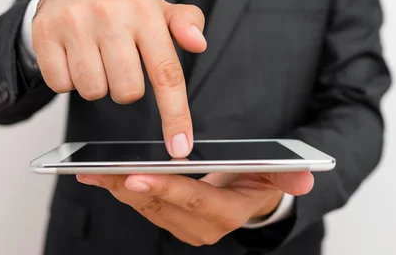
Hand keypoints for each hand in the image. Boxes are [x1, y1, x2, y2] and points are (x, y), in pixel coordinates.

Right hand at [32, 0, 206, 157]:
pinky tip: (72, 59)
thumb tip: (199, 43)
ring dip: (97, 86)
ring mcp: (74, 22)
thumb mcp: (158, 12)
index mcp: (145, 10)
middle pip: (127, 91)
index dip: (175, 115)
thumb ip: (186, 24)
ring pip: (93, 91)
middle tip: (119, 67)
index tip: (180, 148)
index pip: (166, 72)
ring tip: (96, 60)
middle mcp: (110, 13)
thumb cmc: (120, 11)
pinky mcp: (45, 33)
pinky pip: (61, 85)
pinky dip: (68, 81)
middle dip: (125, 90)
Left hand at [76, 171, 313, 246]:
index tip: (138, 176)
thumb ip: (288, 175)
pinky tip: (100, 175)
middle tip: (100, 170)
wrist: (247, 196)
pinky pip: (141, 205)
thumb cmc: (258, 180)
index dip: (166, 189)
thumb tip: (305, 177)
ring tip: (90, 170)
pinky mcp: (169, 219)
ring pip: (144, 207)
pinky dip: (119, 189)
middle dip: (128, 187)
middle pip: (160, 205)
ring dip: (116, 188)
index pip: (195, 201)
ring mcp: (183, 226)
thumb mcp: (277, 175)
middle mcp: (202, 226)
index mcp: (227, 213)